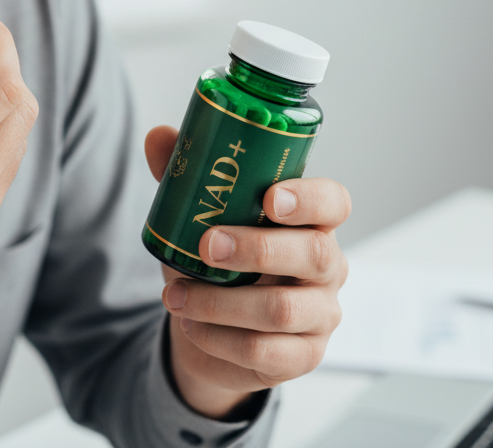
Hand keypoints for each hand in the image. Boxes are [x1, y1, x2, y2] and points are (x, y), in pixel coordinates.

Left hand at [144, 125, 349, 420]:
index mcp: (312, 223)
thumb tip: (159, 136)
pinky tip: (192, 327)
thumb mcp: (200, 220)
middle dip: (256, 248)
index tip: (270, 198)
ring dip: (220, 302)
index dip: (310, 199)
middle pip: (313, 254)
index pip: (334, 203)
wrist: (211, 333)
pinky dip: (219, 339)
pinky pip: (264, 352)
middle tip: (206, 244)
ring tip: (174, 295)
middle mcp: (328, 267)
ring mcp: (321, 314)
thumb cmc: (218, 264)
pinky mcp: (303, 356)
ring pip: (281, 309)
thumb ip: (185, 179)